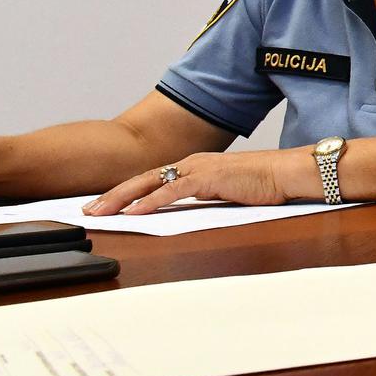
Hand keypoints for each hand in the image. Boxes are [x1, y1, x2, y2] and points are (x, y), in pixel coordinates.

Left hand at [86, 148, 310, 215]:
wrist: (287, 172)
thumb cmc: (262, 183)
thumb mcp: (224, 191)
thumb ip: (201, 197)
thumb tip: (182, 212)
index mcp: (194, 166)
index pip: (151, 180)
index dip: (124, 192)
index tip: (104, 204)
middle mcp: (191, 163)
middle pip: (143, 179)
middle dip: (112, 195)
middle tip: (88, 210)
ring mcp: (199, 169)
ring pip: (151, 183)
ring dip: (123, 198)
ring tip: (101, 211)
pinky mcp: (209, 178)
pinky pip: (173, 192)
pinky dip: (151, 202)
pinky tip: (135, 212)